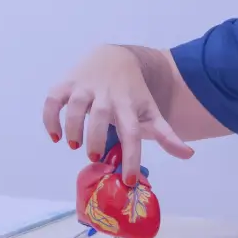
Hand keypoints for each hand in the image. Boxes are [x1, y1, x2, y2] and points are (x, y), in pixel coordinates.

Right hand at [43, 46, 192, 177]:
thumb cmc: (133, 92)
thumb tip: (188, 155)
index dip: (130, 157)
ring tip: (74, 145)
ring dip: (73, 128)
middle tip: (94, 157)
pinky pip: (53, 99)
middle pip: (101, 117)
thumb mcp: (151, 111)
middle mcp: (106, 96)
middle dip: (96, 139)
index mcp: (128, 106)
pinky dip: (50, 118)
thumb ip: (166, 135)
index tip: (127, 181)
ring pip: (75, 106)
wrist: (116, 57)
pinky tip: (55, 136)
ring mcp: (85, 88)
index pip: (132, 133)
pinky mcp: (67, 84)